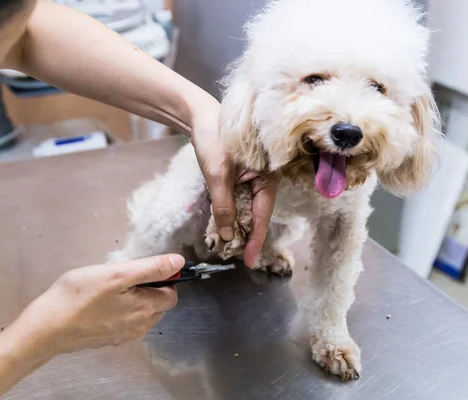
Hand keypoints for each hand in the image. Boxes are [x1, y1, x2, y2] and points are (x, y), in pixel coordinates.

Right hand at [18, 255, 184, 354]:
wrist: (45, 329)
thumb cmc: (79, 296)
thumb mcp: (117, 274)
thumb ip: (151, 268)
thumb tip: (179, 262)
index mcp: (145, 310)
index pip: (172, 295)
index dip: (165, 279)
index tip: (145, 269)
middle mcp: (139, 327)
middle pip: (158, 306)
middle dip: (150, 289)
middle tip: (124, 277)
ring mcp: (122, 336)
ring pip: (142, 314)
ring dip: (135, 300)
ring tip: (111, 289)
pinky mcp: (107, 339)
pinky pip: (125, 322)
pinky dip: (121, 311)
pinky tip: (101, 303)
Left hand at [189, 95, 279, 266]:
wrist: (199, 114)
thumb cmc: (213, 137)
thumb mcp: (217, 175)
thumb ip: (224, 207)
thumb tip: (228, 236)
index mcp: (268, 176)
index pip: (263, 215)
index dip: (255, 240)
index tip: (250, 261)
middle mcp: (265, 179)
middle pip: (257, 214)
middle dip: (247, 235)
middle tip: (236, 256)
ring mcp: (254, 178)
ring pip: (248, 209)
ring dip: (238, 226)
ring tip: (229, 245)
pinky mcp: (243, 177)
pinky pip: (241, 200)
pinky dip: (232, 212)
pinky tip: (224, 225)